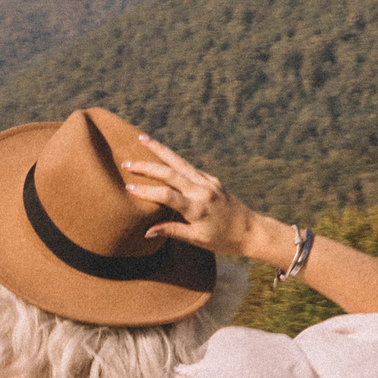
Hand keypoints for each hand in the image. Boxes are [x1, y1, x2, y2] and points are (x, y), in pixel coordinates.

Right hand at [118, 134, 291, 264]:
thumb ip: (172, 231)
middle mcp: (203, 190)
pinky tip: (161, 153)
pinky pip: (189, 167)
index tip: (128, 187)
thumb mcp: (196, 239)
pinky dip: (173, 159)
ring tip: (142, 138)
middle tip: (126, 162)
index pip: (167, 195)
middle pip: (170, 172)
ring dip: (160, 149)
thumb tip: (147, 232)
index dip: (147, 191)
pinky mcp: (212, 179)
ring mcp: (208, 182)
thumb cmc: (223, 240)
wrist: (251, 231)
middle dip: (147, 166)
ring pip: (180, 162)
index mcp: (198, 208)